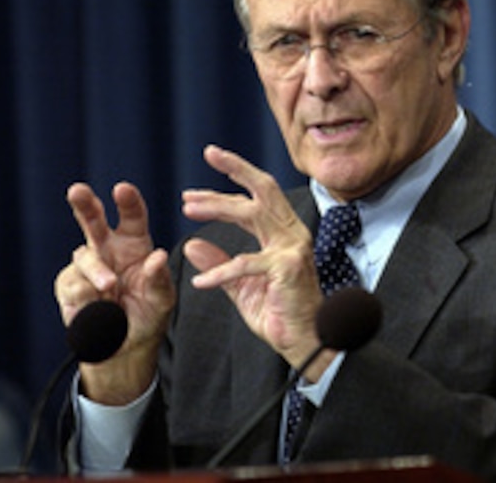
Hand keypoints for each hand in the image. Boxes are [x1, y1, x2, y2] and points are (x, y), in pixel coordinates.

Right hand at [54, 182, 174, 403]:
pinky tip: (98, 308)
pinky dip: (87, 297)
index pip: (132, 216)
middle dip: (84, 204)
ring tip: (110, 287)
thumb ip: (159, 279)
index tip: (122, 189)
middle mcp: (107, 248)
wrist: (124, 347)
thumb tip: (157, 257)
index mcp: (134, 244)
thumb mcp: (162, 299)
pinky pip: (74, 285)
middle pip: (93, 220)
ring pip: (84, 256)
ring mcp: (86, 266)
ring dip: (97, 271)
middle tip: (77, 191)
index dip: (127, 201)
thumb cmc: (148, 314)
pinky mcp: (69, 286)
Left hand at [182, 145, 326, 374]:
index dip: (237, 176)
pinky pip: (246, 264)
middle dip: (235, 169)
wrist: (306, 342)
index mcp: (283, 235)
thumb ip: (220, 264)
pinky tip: (199, 281)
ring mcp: (293, 248)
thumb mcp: (241, 286)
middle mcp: (292, 234)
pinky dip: (220, 271)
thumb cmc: (279, 314)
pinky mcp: (287, 268)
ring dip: (219, 206)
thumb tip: (192, 244)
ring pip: (254, 213)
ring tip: (189, 208)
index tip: (210, 163)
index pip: (261, 196)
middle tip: (208, 153)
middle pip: (263, 190)